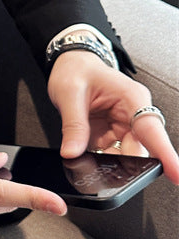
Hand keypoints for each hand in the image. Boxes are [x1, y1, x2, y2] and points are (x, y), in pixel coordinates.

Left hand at [48, 50, 178, 183]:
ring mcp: (122, 125)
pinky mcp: (111, 133)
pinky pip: (109, 152)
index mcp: (132, 98)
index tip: (176, 174)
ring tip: (86, 158)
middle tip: (100, 169)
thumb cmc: (76, 70)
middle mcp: (133, 113)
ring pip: (124, 155)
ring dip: (107, 162)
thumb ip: (73, 125)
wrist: (69, 64)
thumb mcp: (69, 95)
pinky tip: (85, 155)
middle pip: (138, 149)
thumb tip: (72, 152)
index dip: (166, 155)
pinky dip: (98, 157)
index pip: (152, 130)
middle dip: (122, 164)